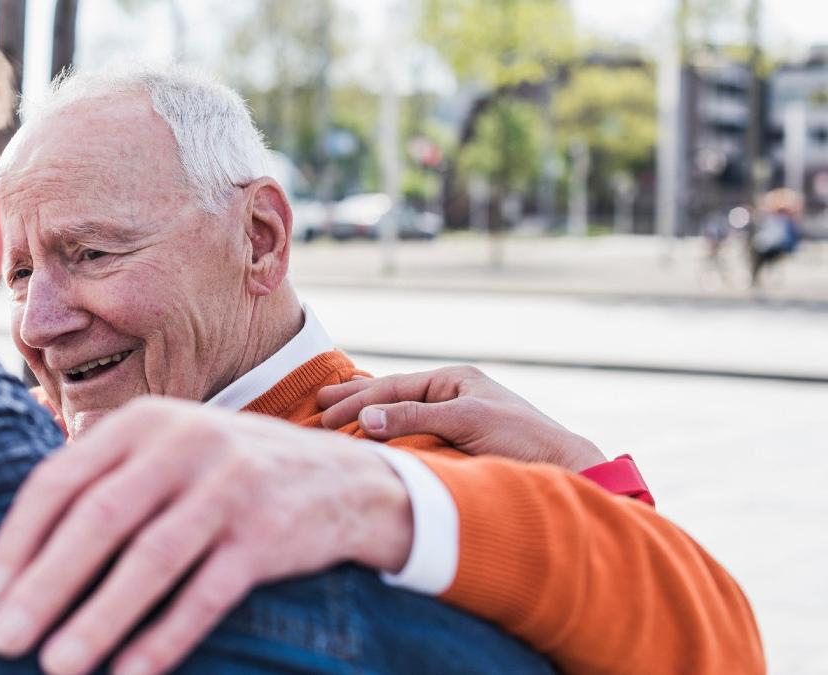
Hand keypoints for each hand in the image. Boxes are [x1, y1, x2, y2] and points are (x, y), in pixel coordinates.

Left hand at [0, 397, 411, 674]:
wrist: (343, 481)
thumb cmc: (229, 474)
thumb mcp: (168, 452)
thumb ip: (107, 479)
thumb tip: (24, 556)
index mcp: (144, 422)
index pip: (62, 479)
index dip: (18, 540)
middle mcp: (184, 444)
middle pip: (99, 518)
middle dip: (45, 584)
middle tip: (1, 639)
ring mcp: (229, 487)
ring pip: (150, 558)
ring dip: (98, 617)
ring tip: (54, 666)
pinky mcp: (266, 535)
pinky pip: (206, 594)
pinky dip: (165, 637)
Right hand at [318, 366, 605, 471]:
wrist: (562, 467)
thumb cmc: (522, 438)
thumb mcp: (468, 420)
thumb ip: (416, 417)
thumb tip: (366, 417)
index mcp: (454, 380)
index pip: (394, 387)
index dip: (358, 400)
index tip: (325, 415)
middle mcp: (451, 394)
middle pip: (393, 394)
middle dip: (354, 399)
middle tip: (317, 406)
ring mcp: (454, 417)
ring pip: (400, 412)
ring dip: (367, 415)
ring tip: (333, 413)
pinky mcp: (458, 441)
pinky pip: (413, 432)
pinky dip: (387, 432)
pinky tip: (371, 435)